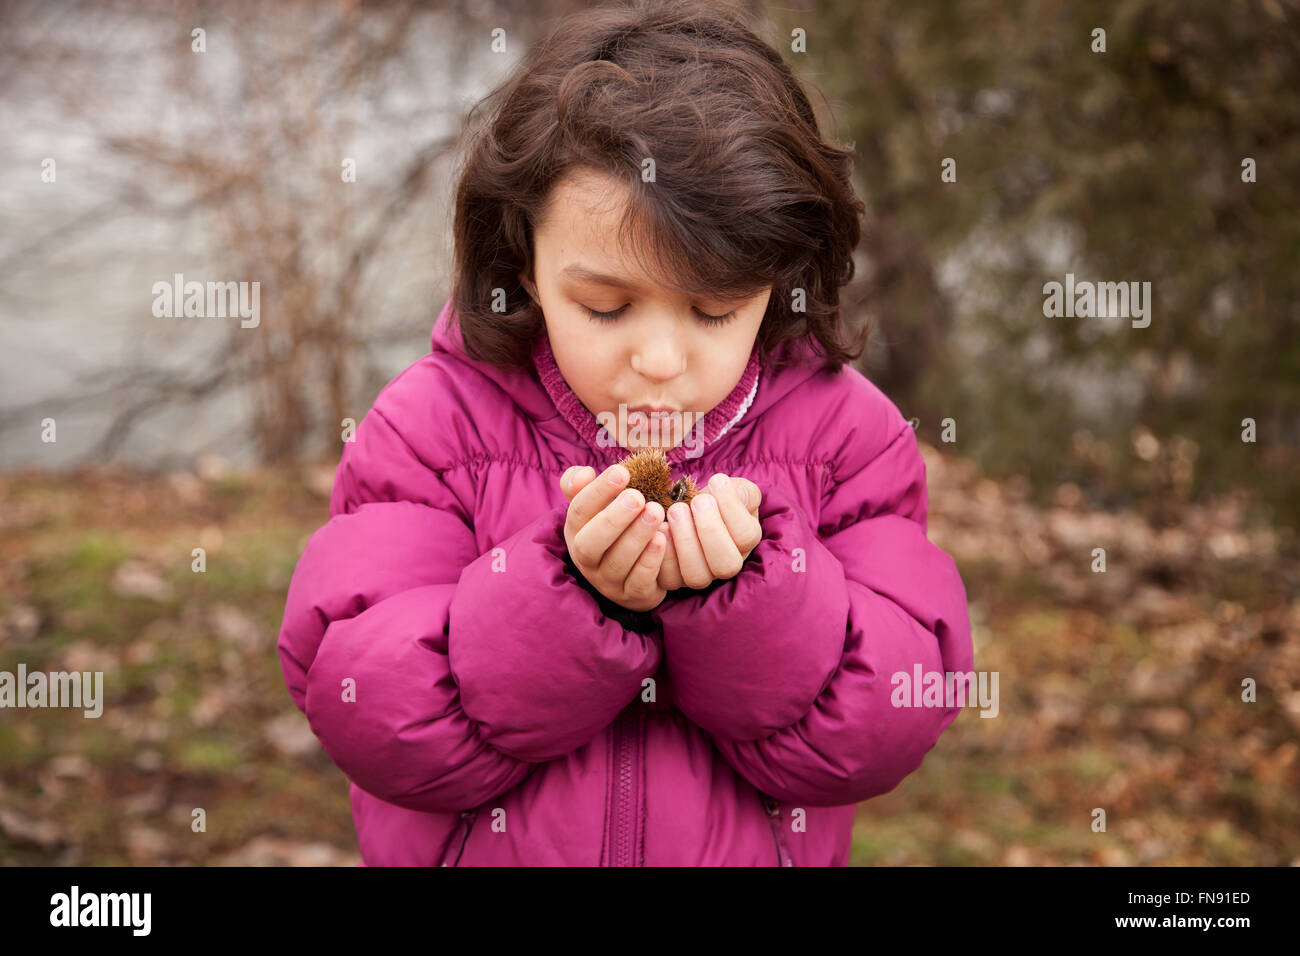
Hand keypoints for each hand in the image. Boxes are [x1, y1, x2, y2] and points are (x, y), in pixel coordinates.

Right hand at [560, 464, 667, 611]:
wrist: (633, 572)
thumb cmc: (615, 527)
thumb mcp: (597, 505)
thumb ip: (583, 485)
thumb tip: (584, 473)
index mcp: (576, 531)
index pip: (578, 511)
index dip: (598, 492)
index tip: (622, 472)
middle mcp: (586, 559)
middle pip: (590, 544)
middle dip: (613, 519)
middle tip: (637, 497)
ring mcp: (607, 582)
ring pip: (617, 563)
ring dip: (636, 537)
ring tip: (655, 511)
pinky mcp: (631, 596)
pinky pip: (638, 582)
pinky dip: (650, 561)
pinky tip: (662, 539)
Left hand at [660, 473, 762, 588]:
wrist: (685, 508)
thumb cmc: (712, 498)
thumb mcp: (732, 489)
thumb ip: (740, 491)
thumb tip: (733, 493)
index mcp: (744, 541)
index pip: (746, 536)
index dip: (731, 508)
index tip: (716, 480)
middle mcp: (725, 564)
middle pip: (726, 565)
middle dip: (710, 531)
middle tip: (697, 501)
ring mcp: (700, 575)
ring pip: (697, 576)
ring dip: (685, 542)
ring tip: (676, 510)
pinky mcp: (674, 579)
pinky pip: (668, 578)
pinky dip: (662, 554)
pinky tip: (660, 528)